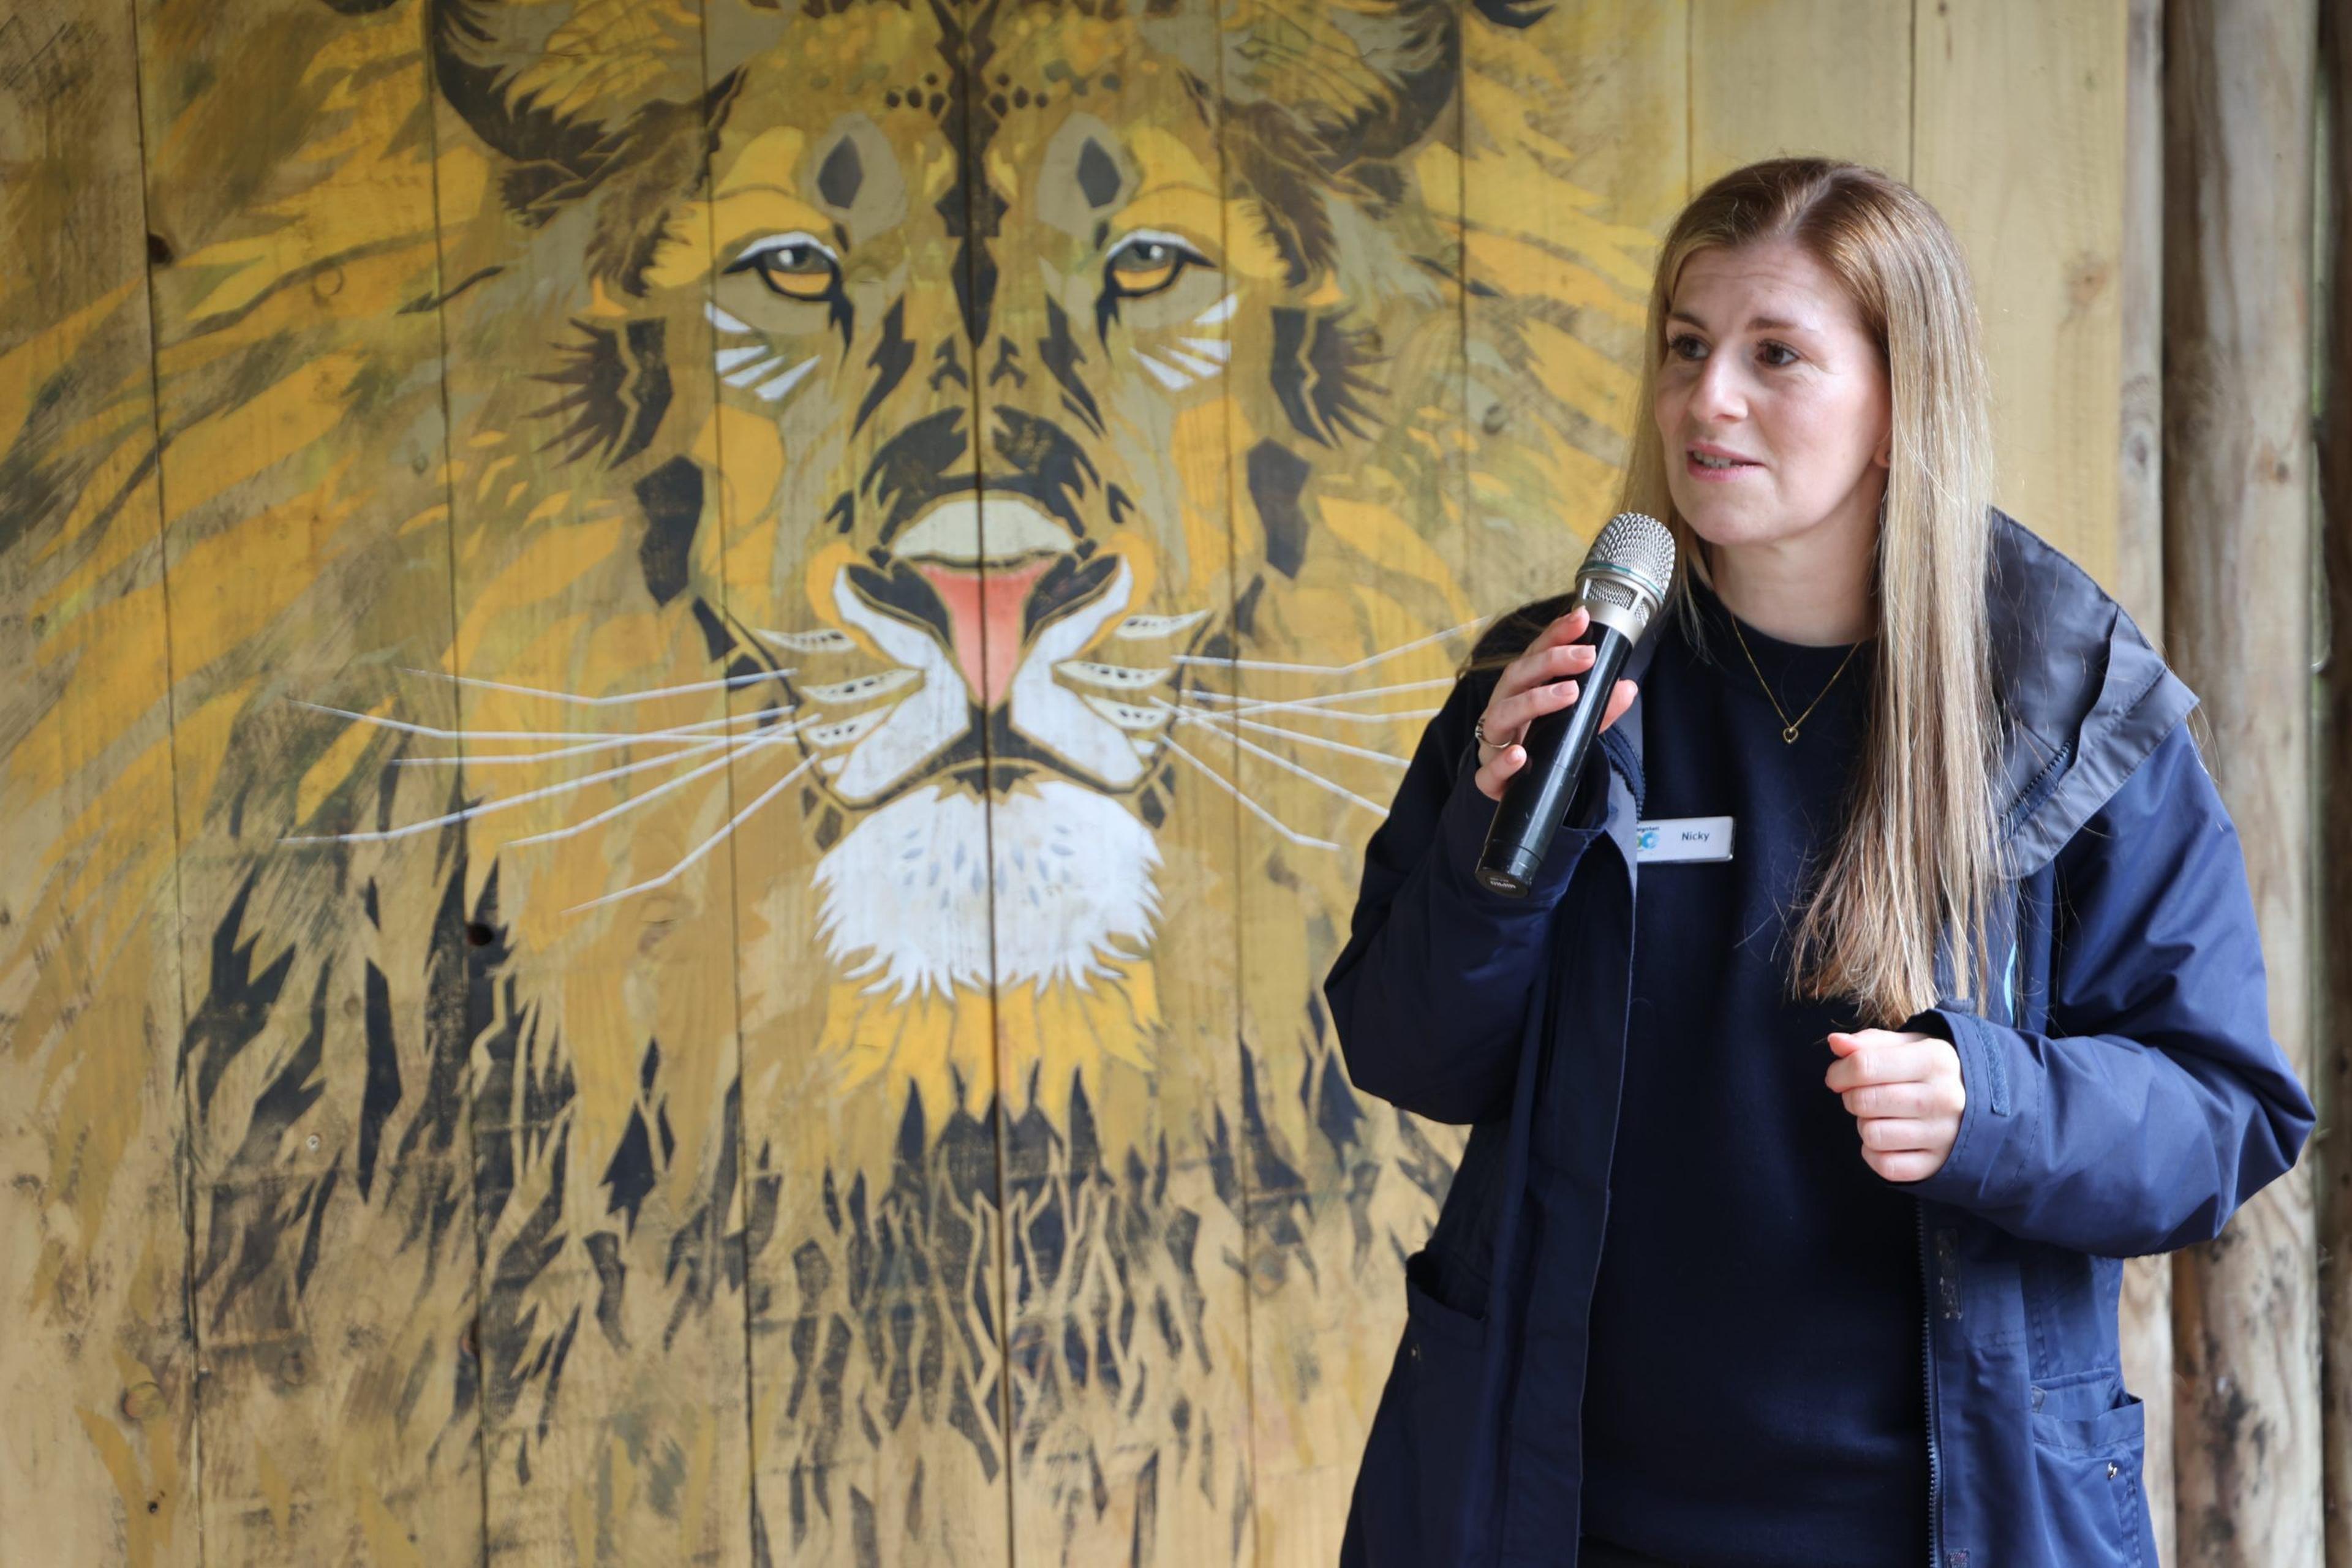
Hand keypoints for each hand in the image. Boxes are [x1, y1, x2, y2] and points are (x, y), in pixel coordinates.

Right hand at [1473, 605, 1639, 801]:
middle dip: (1550, 661)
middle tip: (1587, 656)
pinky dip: (1503, 763)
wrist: (1519, 787)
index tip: (1580, 618)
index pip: (1535, 655)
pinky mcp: (1490, 778)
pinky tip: (1520, 755)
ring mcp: (1493, 741)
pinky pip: (1488, 771)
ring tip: (1569, 693)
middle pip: (1517, 676)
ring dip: (1534, 701)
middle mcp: (1502, 708)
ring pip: (1501, 715)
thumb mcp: (1576, 723)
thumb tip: (1628, 687)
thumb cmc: (1542, 745)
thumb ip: (1600, 708)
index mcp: (1520, 690)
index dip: (1555, 635)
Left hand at [1825, 1028, 1964, 1181]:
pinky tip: (1888, 1140)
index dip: (1840, 1072)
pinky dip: (1875, 1154)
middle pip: (1863, 1101)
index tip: (1838, 1076)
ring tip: (1882, 1116)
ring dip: (1865, 1125)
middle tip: (1864, 1095)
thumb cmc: (1934, 1071)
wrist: (1980, 1104)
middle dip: (1852, 1097)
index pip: (1864, 1066)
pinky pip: (1885, 1166)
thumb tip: (1835, 1042)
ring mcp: (1943, 1135)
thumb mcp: (1909, 1046)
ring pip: (1871, 1135)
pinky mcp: (1938, 1164)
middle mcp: (1943, 1098)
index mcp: (1935, 1060)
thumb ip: (1870, 1043)